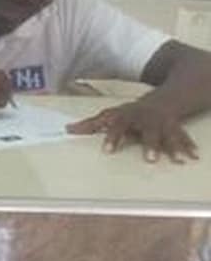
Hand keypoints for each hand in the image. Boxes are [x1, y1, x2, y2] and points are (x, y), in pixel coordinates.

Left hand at [67, 97, 198, 163]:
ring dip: (173, 147)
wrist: (160, 100)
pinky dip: (188, 146)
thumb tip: (67, 129)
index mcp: (127, 116)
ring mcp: (162, 123)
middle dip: (150, 144)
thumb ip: (90, 124)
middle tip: (149, 159)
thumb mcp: (110, 116)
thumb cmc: (129, 113)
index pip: (117, 126)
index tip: (107, 151)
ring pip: (168, 134)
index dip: (113, 138)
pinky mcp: (175, 127)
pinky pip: (183, 137)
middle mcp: (146, 119)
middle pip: (147, 131)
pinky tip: (193, 156)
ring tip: (178, 160)